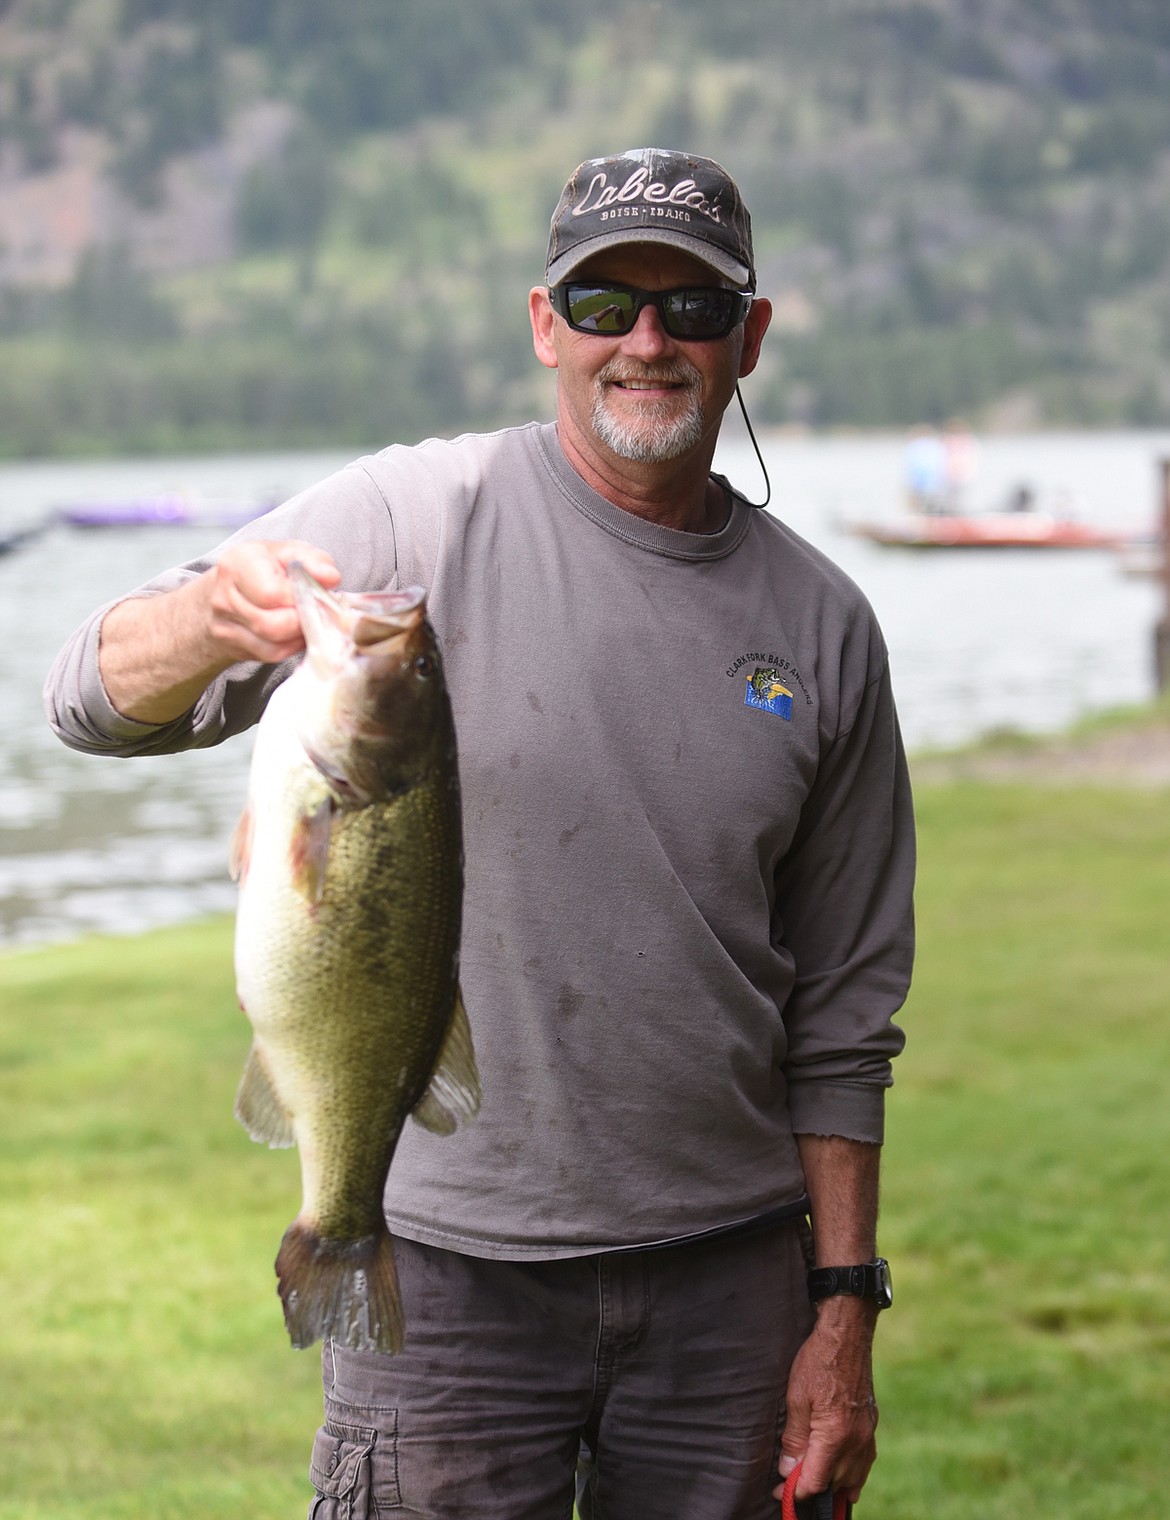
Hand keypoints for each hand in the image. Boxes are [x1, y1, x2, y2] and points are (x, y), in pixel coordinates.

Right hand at [99, 539, 340, 723]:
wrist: (224, 590)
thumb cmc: (263, 568)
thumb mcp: (288, 552)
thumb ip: (312, 561)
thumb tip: (330, 578)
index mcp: (238, 564)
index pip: (272, 594)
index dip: (302, 599)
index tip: (316, 594)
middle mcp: (224, 596)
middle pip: (274, 625)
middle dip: (303, 620)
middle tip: (316, 611)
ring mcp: (224, 625)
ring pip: (274, 645)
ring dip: (299, 636)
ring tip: (307, 619)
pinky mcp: (233, 646)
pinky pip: (272, 656)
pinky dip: (292, 647)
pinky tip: (296, 633)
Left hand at [774, 1302, 878, 1506]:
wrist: (847, 1335)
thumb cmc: (818, 1362)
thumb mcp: (796, 1398)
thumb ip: (794, 1439)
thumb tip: (788, 1470)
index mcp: (835, 1437)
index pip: (815, 1482)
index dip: (794, 1491)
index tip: (778, 1493)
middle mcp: (856, 1442)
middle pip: (834, 1484)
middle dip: (811, 1488)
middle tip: (789, 1483)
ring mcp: (867, 1435)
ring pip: (853, 1478)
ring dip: (832, 1484)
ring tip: (812, 1484)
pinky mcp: (871, 1427)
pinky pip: (864, 1464)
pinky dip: (853, 1475)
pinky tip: (844, 1480)